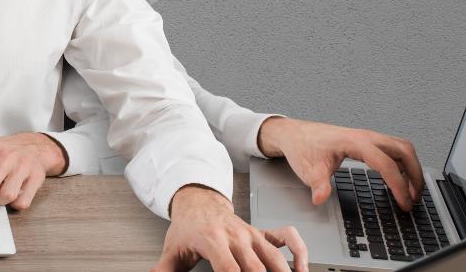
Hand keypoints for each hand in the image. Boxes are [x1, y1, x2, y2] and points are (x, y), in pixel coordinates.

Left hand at [155, 186, 308, 271]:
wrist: (198, 200)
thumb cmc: (187, 227)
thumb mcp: (172, 249)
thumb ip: (164, 270)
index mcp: (213, 239)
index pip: (229, 269)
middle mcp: (236, 236)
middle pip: (255, 267)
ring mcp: (251, 234)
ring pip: (275, 257)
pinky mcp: (262, 232)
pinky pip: (287, 238)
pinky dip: (299, 252)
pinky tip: (301, 270)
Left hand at [258, 117, 423, 210]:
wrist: (293, 133)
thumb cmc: (302, 147)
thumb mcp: (308, 169)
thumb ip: (317, 184)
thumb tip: (320, 198)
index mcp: (355, 142)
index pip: (386, 164)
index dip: (399, 185)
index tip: (404, 202)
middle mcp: (365, 136)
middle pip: (404, 150)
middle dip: (415, 174)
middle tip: (415, 197)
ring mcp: (367, 137)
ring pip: (401, 148)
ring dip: (411, 168)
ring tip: (412, 191)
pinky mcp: (366, 141)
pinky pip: (393, 150)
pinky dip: (402, 164)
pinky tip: (398, 180)